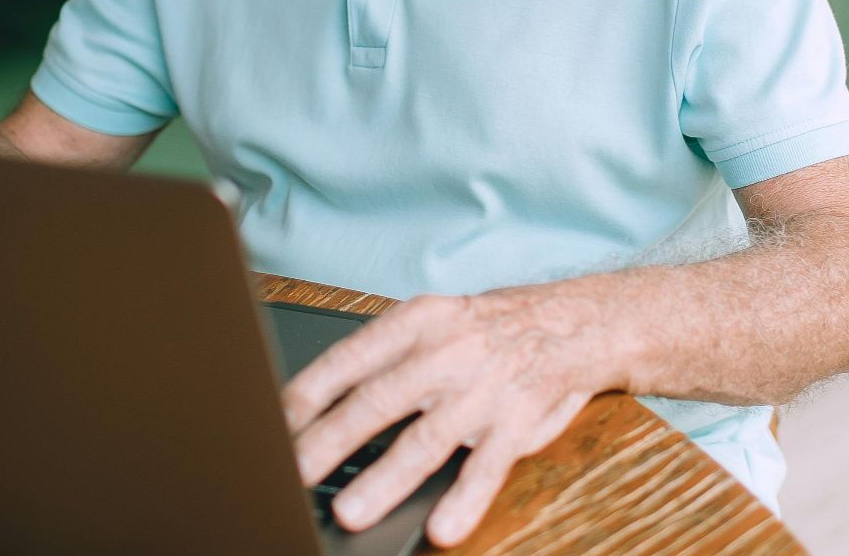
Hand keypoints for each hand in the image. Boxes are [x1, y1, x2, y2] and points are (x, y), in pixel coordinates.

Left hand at [280, 288, 612, 547]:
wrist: (575, 322)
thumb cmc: (486, 329)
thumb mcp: (432, 321)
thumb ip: (383, 358)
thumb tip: (317, 402)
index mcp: (416, 323)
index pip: (349, 359)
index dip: (308, 394)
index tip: (273, 425)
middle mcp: (446, 354)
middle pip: (377, 401)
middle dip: (330, 441)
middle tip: (293, 473)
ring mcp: (483, 391)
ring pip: (426, 440)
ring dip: (385, 479)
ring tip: (350, 511)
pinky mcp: (518, 425)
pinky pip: (488, 468)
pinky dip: (464, 500)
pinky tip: (442, 527)